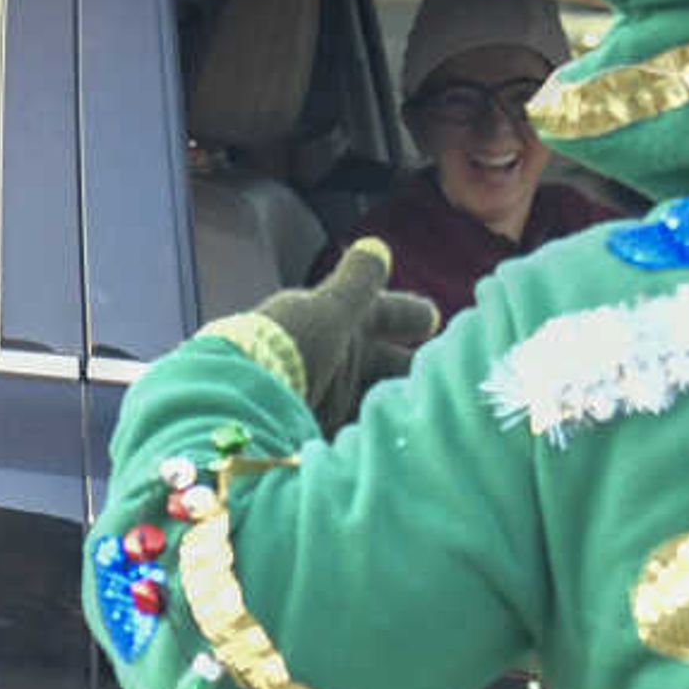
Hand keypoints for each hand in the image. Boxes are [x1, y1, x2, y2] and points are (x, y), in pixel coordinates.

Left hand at [249, 239, 441, 434]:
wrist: (241, 408)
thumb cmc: (290, 349)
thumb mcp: (330, 309)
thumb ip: (358, 281)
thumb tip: (375, 247)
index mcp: (334, 322)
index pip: (381, 313)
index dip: (408, 313)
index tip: (433, 317)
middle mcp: (330, 359)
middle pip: (380, 362)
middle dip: (411, 366)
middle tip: (446, 372)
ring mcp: (324, 398)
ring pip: (372, 398)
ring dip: (397, 402)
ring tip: (432, 413)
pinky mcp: (319, 435)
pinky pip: (357, 432)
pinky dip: (376, 432)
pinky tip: (397, 441)